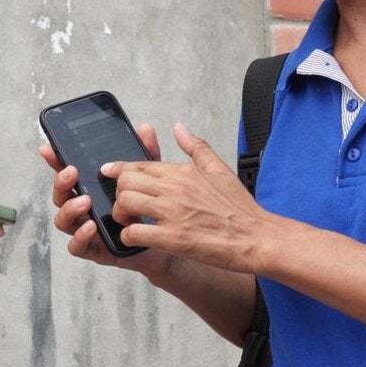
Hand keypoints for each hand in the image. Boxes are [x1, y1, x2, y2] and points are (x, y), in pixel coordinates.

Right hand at [39, 123, 172, 277]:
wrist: (164, 244)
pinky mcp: (94, 250)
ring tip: (85, 200)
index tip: (49, 148)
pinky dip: (80, 236)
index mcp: (92, 190)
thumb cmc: (150, 210)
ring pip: (63, 220)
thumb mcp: (149, 179)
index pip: (68, 173)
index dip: (55, 161)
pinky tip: (91, 226)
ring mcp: (86, 230)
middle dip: (61, 182)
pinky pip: (76, 247)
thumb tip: (144, 128)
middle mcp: (84, 209)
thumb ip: (144, 156)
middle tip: (72, 172)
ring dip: (70, 208)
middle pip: (61, 195)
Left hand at [105, 122, 271, 275]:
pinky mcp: (174, 238)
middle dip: (118, 192)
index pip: (140, 164)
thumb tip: (179, 127)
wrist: (258, 237)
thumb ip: (196, 147)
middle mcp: (175, 188)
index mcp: (183, 171)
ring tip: (129, 222)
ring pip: (125, 202)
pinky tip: (137, 239)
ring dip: (121, 214)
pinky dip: (129, 237)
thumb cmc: (240, 208)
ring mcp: (173, 212)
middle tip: (126, 205)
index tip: (107, 172)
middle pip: (126, 180)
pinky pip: (134, 233)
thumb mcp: (220, 169)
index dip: (118, 169)